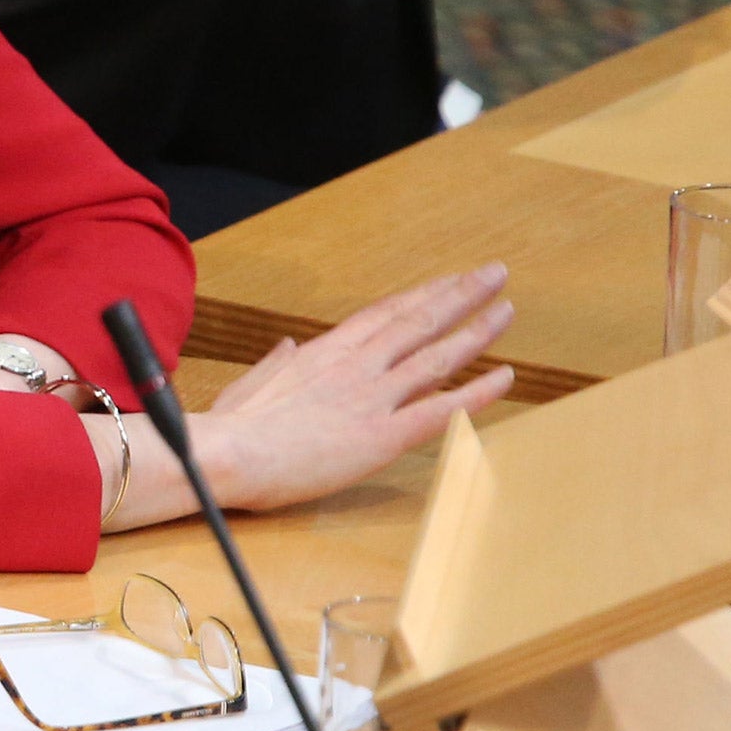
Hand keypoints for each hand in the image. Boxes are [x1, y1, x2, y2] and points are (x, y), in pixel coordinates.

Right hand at [191, 262, 515, 512]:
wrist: (225, 456)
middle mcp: (354, 366)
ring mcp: (370, 398)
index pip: (382, 314)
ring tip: (505, 309)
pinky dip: (476, 393)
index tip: (446, 281)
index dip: (419, 295)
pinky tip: (505, 378)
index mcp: (322, 353)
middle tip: (493, 274)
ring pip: (435, 356)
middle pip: (417, 322)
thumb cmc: (231, 429)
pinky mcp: (381, 436)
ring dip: (475, 331)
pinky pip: (439, 409)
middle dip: (459, 295)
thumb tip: (288, 347)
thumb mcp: (251, 386)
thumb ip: (277, 365)